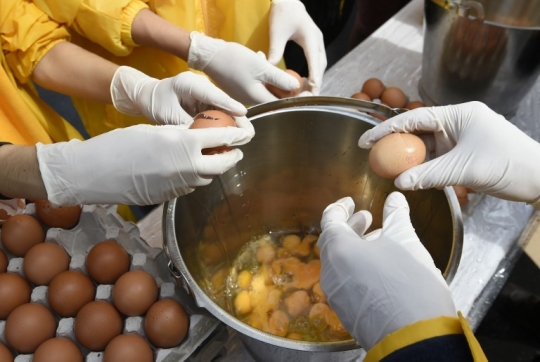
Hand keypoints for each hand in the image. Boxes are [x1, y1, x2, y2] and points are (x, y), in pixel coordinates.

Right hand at [36, 122, 253, 205]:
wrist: (95, 173)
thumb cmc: (120, 145)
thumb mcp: (154, 130)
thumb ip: (179, 134)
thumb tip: (197, 136)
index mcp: (182, 143)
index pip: (220, 138)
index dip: (235, 135)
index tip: (243, 133)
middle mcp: (186, 166)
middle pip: (222, 164)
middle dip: (232, 156)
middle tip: (236, 151)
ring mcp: (179, 184)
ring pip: (208, 178)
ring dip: (214, 169)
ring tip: (215, 159)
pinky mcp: (170, 197)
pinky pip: (191, 186)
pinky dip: (196, 177)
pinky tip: (190, 170)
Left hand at [111, 67, 246, 124]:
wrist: (148, 95)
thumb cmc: (155, 102)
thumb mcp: (168, 115)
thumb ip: (186, 124)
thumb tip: (204, 137)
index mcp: (189, 83)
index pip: (212, 93)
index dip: (229, 104)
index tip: (243, 113)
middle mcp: (200, 86)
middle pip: (223, 101)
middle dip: (237, 116)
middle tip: (249, 132)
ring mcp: (204, 93)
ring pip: (223, 108)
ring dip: (234, 122)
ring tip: (246, 136)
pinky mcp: (205, 101)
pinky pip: (218, 112)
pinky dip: (225, 123)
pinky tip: (233, 136)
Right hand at [187, 32, 300, 104]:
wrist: (209, 55)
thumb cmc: (234, 60)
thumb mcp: (262, 67)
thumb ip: (280, 79)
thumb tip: (296, 87)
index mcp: (258, 98)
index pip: (284, 103)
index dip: (298, 97)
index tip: (309, 91)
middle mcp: (251, 101)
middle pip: (276, 97)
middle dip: (288, 87)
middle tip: (297, 77)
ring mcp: (244, 95)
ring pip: (267, 89)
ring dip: (274, 78)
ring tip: (272, 64)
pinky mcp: (240, 88)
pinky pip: (258, 84)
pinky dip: (263, 75)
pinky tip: (259, 60)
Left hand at [267, 0, 326, 94]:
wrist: (288, 2)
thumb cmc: (282, 14)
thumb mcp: (276, 31)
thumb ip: (275, 49)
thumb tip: (270, 68)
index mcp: (310, 36)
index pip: (314, 59)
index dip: (315, 74)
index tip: (314, 87)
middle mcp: (317, 40)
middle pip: (321, 65)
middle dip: (317, 81)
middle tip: (311, 97)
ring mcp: (317, 42)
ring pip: (321, 64)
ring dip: (317, 78)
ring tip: (309, 93)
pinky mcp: (314, 45)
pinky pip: (317, 62)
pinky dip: (314, 73)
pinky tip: (306, 82)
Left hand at [318, 192, 455, 349]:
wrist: (414, 336)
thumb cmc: (408, 282)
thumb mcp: (405, 241)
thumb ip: (396, 216)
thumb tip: (394, 199)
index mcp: (338, 250)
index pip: (330, 220)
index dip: (340, 208)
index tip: (350, 202)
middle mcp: (330, 272)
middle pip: (332, 242)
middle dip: (350, 227)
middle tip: (367, 218)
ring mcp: (336, 294)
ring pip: (339, 263)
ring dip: (355, 247)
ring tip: (378, 240)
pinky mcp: (346, 311)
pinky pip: (345, 282)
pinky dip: (356, 267)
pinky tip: (378, 268)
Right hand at [359, 101, 539, 204]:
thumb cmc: (510, 164)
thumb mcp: (465, 169)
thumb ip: (429, 175)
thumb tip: (399, 183)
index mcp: (459, 115)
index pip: (415, 118)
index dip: (388, 129)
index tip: (367, 140)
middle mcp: (458, 123)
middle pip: (418, 132)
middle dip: (396, 145)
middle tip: (375, 157)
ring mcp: (461, 139)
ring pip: (426, 148)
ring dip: (410, 160)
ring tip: (390, 171)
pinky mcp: (463, 154)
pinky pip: (437, 159)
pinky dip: (424, 169)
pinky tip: (412, 178)